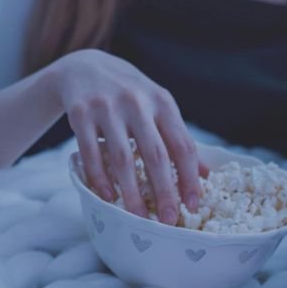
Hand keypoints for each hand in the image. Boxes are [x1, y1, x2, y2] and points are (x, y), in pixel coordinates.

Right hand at [50, 49, 202, 223]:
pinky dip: (99, 178)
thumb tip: (205, 174)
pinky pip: (91, 153)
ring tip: (138, 217)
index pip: (183, 145)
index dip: (190, 177)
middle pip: (156, 155)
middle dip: (164, 191)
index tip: (194, 204)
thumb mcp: (158, 107)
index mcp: (163, 103)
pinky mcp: (81, 113)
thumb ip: (178, 137)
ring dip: (131, 192)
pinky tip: (107, 198)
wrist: (85, 67)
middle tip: (167, 220)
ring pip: (122, 158)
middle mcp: (138, 103)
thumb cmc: (130, 95)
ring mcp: (107, 108)